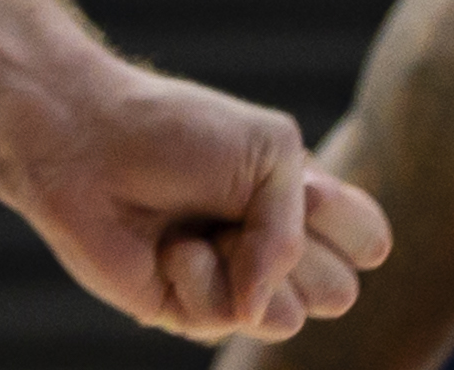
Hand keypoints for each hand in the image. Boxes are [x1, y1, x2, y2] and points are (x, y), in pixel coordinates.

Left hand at [8, 61, 392, 341]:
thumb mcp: (270, 152)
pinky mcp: (192, 312)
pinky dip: (200, 278)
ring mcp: (235, 285)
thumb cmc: (173, 131)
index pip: (368, 243)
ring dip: (244, 266)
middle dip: (295, 250)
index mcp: (301, 204)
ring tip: (198, 227)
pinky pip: (231, 321)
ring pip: (292, 318)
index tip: (301, 182)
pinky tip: (166, 249)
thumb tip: (260, 309)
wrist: (85, 141)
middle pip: (339, 292)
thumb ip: (296, 232)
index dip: (342, 221)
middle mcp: (274, 250)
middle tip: (237, 207)